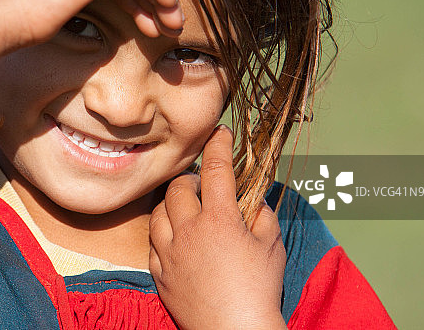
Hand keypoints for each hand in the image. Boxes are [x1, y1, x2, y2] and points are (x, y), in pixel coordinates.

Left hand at [149, 126, 286, 329]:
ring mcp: (170, 252)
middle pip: (179, 187)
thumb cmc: (259, 289)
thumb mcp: (271, 245)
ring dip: (172, 203)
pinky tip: (175, 237)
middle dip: (191, 177)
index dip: (218, 145)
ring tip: (187, 207)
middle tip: (205, 184)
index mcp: (219, 219)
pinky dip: (162, 234)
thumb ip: (262, 215)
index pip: (217, 169)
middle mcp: (189, 230)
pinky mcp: (160, 273)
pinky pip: (152, 243)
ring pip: (159, 212)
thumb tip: (253, 200)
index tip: (220, 133)